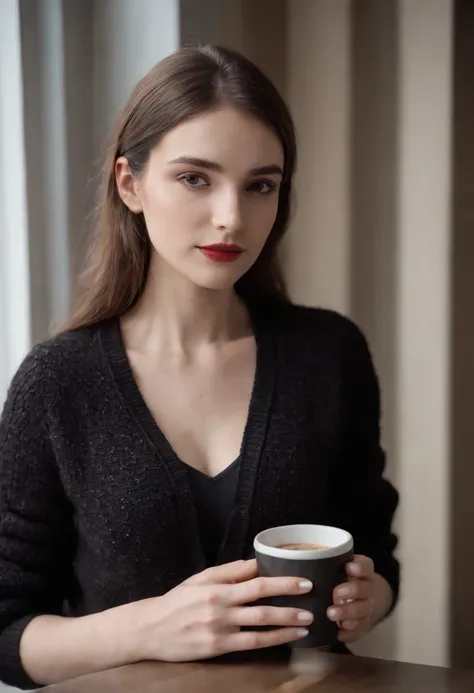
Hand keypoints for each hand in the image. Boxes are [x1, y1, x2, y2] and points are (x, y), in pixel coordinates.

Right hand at [135, 559, 313, 660]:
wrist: (151, 628)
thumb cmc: (178, 600)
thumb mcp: (202, 578)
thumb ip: (231, 571)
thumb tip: (257, 562)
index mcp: (218, 588)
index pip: (256, 582)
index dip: (282, 581)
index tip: (303, 580)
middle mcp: (220, 608)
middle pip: (262, 603)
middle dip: (291, 601)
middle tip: (313, 599)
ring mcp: (220, 630)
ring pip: (260, 625)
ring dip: (287, 623)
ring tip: (307, 621)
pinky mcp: (218, 648)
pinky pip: (251, 644)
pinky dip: (273, 640)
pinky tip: (288, 637)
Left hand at [327, 555, 375, 642]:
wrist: (357, 601)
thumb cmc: (337, 580)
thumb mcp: (334, 568)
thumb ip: (323, 563)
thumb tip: (294, 557)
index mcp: (361, 572)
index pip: (366, 566)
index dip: (359, 567)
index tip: (347, 567)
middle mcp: (367, 590)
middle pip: (364, 589)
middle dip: (351, 591)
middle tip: (334, 594)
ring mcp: (365, 609)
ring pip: (362, 611)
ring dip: (347, 612)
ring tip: (330, 613)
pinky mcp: (361, 627)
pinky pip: (358, 630)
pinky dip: (348, 632)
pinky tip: (336, 631)